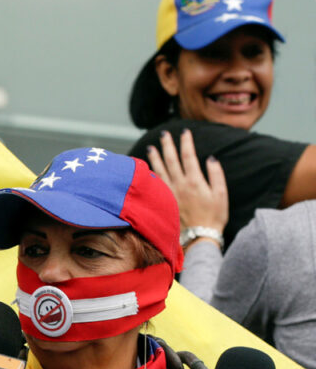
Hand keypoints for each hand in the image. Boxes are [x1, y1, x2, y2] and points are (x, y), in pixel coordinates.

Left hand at [146, 130, 227, 248]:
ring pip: (159, 170)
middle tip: (164, 134)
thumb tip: (210, 158)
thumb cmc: (214, 216)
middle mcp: (180, 185)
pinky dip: (150, 174)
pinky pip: (155, 184)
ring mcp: (169, 193)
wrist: (199, 237)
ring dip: (155, 157)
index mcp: (195, 181)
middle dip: (167, 145)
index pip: (188, 156)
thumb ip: (216, 174)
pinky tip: (146, 169)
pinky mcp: (164, 201)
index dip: (186, 142)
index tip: (185, 132)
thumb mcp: (221, 194)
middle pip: (171, 160)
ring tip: (151, 147)